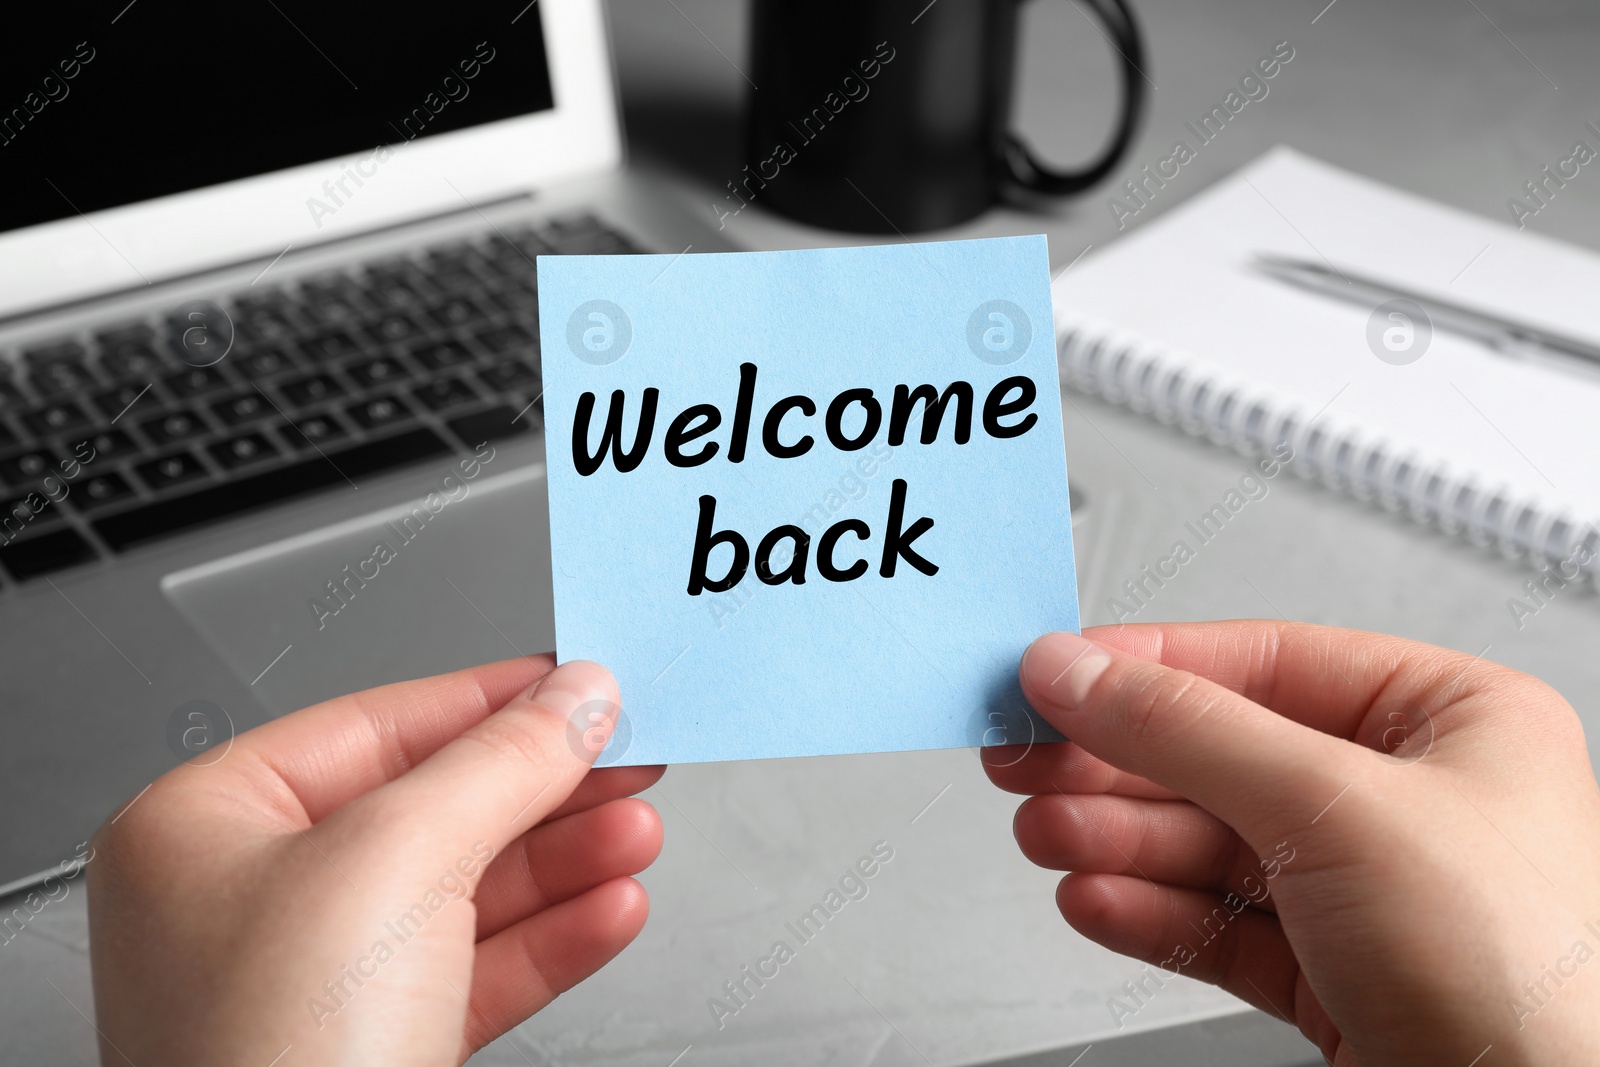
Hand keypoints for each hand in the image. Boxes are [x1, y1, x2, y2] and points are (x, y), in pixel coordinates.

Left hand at [89, 656, 662, 1065]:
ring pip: (466, 892)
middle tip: (628, 755)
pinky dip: (552, 939)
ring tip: (635, 831)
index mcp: (206, 826)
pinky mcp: (372, 1048)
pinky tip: (609, 911)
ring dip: (565, 863)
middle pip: (434, 808)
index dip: (493, 699)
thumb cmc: (265, 1058)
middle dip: (545, 790)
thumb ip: (499, 763)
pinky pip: (475, 970)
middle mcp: (248, 900)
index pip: (377, 724)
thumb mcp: (398, 858)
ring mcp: (311, 983)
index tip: (580, 685)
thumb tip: (573, 697)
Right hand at [985, 622, 1599, 1065]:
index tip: (1056, 672)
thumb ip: (1188, 729)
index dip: (1149, 665)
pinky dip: (1149, 911)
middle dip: (1117, 765)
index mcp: (1452, 721)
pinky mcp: (1338, 977)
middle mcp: (1414, 801)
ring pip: (1210, 844)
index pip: (1266, 662)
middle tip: (1025, 757)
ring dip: (1118, 839)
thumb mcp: (1334, 806)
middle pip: (1222, 755)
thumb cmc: (1530, 980)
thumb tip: (1081, 672)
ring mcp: (1373, 894)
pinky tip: (1096, 898)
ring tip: (1046, 834)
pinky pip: (1219, 924)